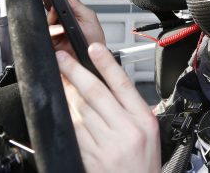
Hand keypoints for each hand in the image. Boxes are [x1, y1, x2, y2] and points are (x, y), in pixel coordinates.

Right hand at [39, 0, 105, 58]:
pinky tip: (59, 31)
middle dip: (47, 2)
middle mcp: (60, 23)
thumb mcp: (88, 19)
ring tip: (62, 23)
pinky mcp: (50, 44)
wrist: (93, 63)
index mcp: (70, 14)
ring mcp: (54, 34)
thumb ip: (75, 4)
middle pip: (47, 8)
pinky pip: (44, 35)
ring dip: (52, 19)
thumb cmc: (94, 43)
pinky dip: (51, 32)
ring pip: (44, 21)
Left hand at [56, 44, 160, 172]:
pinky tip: (61, 110)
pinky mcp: (92, 160)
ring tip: (60, 81)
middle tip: (62, 58)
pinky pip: (74, 133)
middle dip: (75, 71)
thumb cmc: (144, 165)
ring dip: (67, 93)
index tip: (93, 48)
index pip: (123, 84)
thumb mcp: (149, 132)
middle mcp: (127, 132)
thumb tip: (107, 84)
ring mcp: (108, 147)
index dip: (106, 63)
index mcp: (143, 121)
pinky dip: (66, 119)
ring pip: (81, 111)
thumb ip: (132, 109)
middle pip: (96, 93)